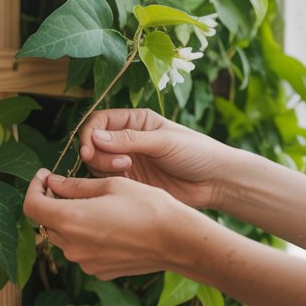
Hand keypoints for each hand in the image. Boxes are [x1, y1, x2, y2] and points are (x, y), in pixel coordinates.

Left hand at [23, 169, 195, 279]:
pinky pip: (82, 251)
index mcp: (70, 220)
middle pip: (47, 222)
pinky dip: (86, 237)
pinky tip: (108, 225)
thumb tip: (52, 183)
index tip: (45, 176)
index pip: (32, 206)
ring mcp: (85, 262)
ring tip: (94, 205)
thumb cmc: (147, 206)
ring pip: (65, 238)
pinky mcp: (99, 271)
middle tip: (69, 186)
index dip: (34, 188)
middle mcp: (72, 247)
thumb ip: (74, 186)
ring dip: (70, 221)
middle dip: (53, 203)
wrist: (176, 241)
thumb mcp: (110, 186)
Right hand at [78, 108, 232, 210]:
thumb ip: (128, 140)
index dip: (90, 134)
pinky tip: (127, 184)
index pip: (100, 121)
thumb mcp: (163, 141)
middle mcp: (128, 140)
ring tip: (126, 169)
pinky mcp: (132, 183)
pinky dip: (109, 182)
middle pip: (94, 143)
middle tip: (120, 163)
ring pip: (98, 164)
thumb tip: (94, 136)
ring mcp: (129, 162)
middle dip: (98, 153)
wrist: (215, 182)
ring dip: (104, 167)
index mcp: (136, 121)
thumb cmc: (196, 152)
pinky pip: (109, 182)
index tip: (90, 149)